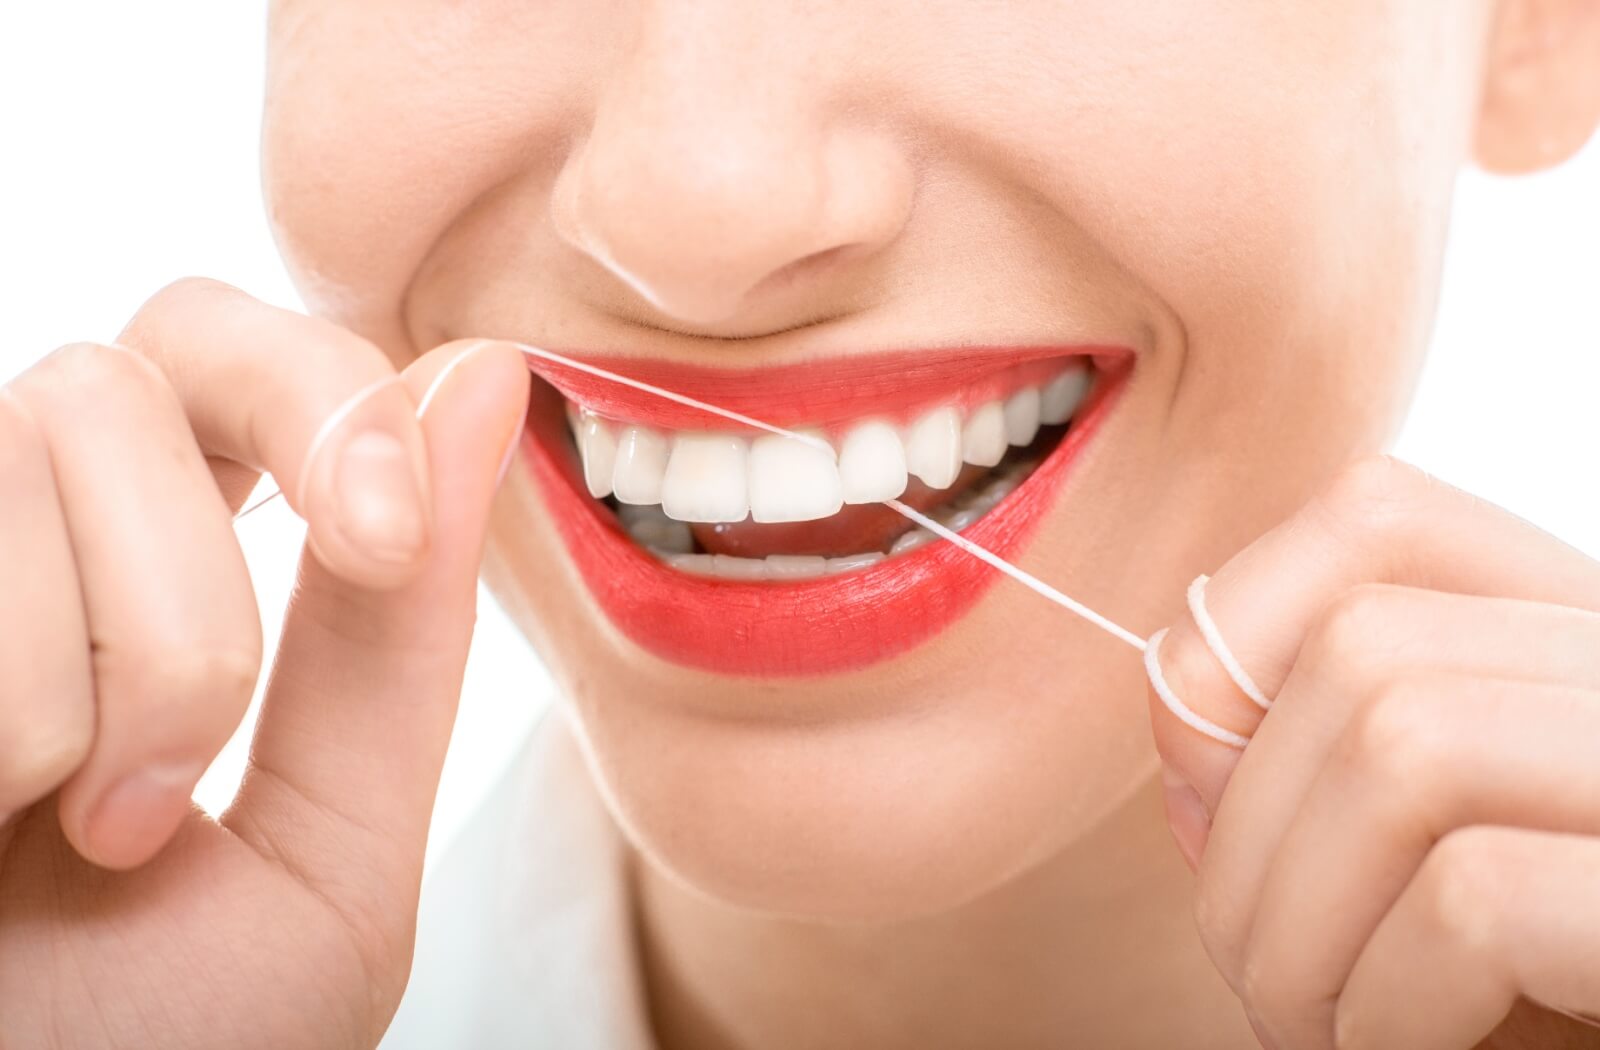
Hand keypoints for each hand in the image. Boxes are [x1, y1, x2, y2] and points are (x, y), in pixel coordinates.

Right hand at [0, 278, 528, 1047]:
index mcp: (151, 559)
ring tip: (68, 839)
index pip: (225, 344)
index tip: (382, 534)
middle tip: (171, 797)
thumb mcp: (329, 836)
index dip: (321, 392)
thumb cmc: (162, 1039)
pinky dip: (12, 731)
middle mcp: (15, 532)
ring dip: (105, 694)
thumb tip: (486, 373)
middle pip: (120, 379)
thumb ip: (399, 628)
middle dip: (196, 599)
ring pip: (35, 448)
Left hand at [1147, 456, 1599, 1049]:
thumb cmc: (1539, 999)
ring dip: (1298, 928)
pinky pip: (1474, 898)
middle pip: (1365, 649)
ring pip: (1401, 747)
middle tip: (1268, 980)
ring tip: (1324, 1030)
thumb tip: (1183, 724)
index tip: (1206, 780)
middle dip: (1248, 834)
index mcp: (1586, 642)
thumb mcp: (1421, 866)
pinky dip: (1390, 1005)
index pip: (1379, 516)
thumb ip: (1317, 776)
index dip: (1236, 632)